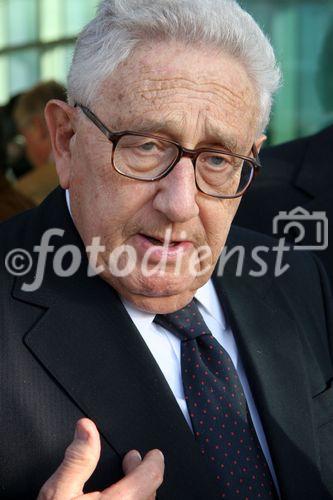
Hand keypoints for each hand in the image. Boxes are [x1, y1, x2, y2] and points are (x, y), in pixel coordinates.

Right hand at [37, 418, 163, 499]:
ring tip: (127, 484)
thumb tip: (87, 428)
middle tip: (132, 462)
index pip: (152, 477)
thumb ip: (78, 460)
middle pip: (149, 494)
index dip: (154, 461)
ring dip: (138, 494)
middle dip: (142, 475)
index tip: (153, 454)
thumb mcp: (59, 494)